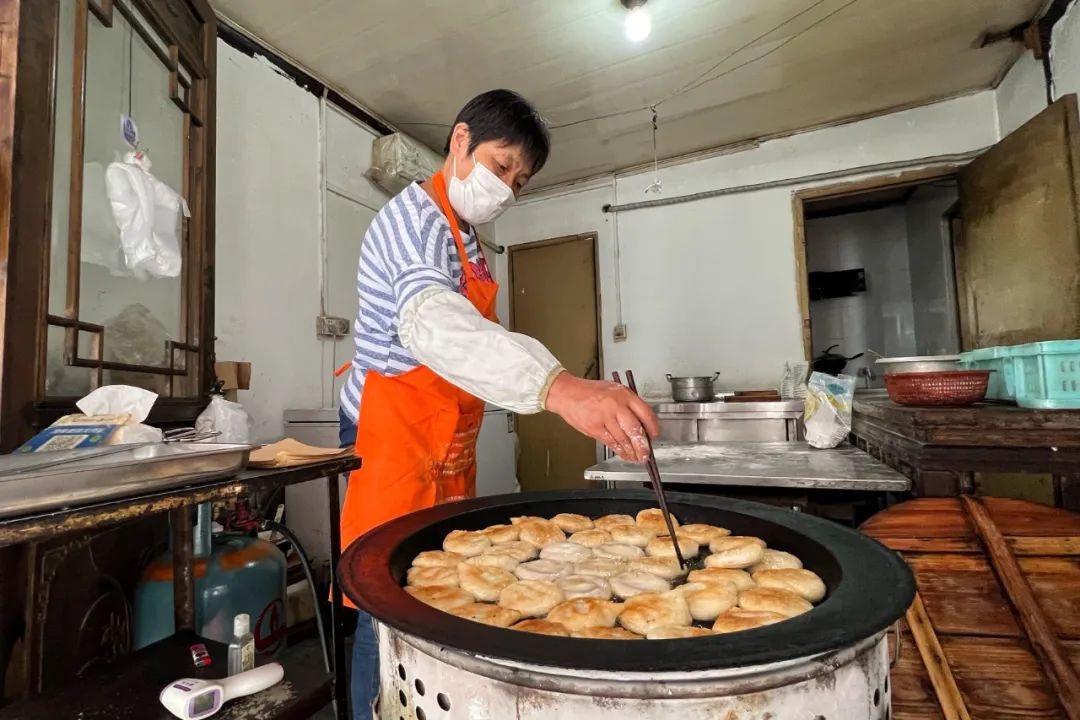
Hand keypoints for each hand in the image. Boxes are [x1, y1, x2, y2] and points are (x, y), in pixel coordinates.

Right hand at [545, 372, 659, 463]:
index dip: (653, 428)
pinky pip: (611, 442)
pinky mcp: (595, 428)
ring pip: (623, 439)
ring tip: (636, 457)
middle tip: (647, 454)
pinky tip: (624, 454)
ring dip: (631, 451)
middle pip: (635, 430)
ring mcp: (605, 418)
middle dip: (643, 446)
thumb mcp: (615, 390)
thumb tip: (642, 423)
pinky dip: (619, 451)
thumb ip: (629, 404)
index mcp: (624, 395)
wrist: (568, 394)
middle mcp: (616, 406)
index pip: (646, 413)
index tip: (654, 436)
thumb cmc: (590, 392)